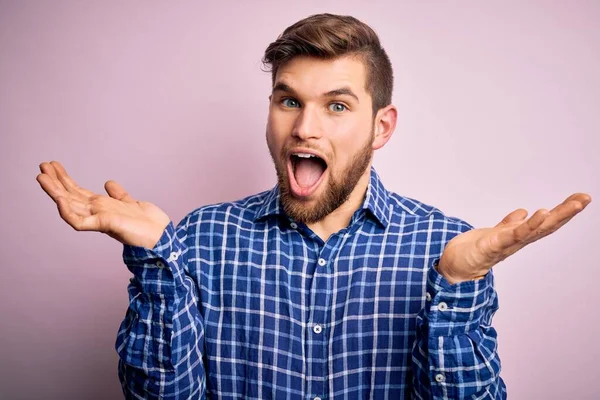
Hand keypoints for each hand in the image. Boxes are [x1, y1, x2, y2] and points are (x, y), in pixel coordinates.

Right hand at [36, 161, 170, 248]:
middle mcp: (96, 212)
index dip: (64, 178)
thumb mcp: (130, 202)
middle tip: (41, 166)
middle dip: (55, 181)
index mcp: (101, 206)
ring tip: (41, 178)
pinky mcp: (104, 225)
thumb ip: (118, 194)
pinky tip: (59, 200)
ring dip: (55, 192)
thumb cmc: (148, 223)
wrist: (161, 237)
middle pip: (69, 195)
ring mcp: (98, 219)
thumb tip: (109, 183)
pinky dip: (68, 212)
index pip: (77, 191)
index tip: (53, 164)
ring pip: (70, 205)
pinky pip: (79, 221)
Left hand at [437, 193, 591, 283]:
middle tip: (585, 199)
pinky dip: (527, 224)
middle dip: (567, 213)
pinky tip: (538, 213)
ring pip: (535, 230)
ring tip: (572, 205)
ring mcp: (506, 244)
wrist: (455, 267)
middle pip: (547, 226)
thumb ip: (510, 224)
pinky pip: (513, 234)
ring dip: (555, 217)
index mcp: (518, 236)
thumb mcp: (495, 233)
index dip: (563, 211)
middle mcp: (517, 241)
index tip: (580, 198)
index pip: (545, 222)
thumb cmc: (474, 253)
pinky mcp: (492, 245)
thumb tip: (523, 213)